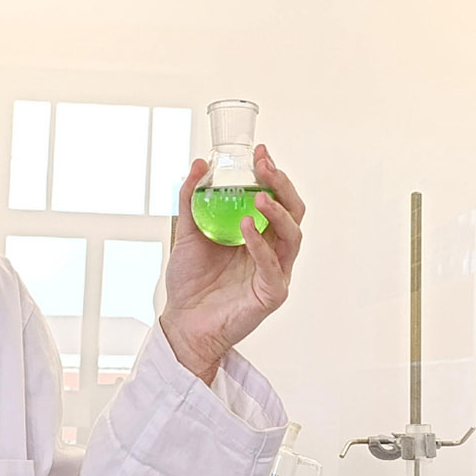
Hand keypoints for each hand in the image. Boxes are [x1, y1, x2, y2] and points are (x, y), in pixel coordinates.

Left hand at [159, 144, 303, 384]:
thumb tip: (199, 164)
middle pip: (293, 212)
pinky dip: (261, 245)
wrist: (182, 323)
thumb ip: (191, 199)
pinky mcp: (271, 294)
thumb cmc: (190, 283)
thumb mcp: (187, 233)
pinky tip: (246, 229)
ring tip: (260, 197)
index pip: (276, 199)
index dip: (273, 175)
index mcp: (257, 235)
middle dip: (283, 186)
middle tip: (266, 167)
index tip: (261, 152)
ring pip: (292, 236)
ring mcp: (275, 272)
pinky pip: (272, 266)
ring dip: (278, 213)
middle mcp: (271, 251)